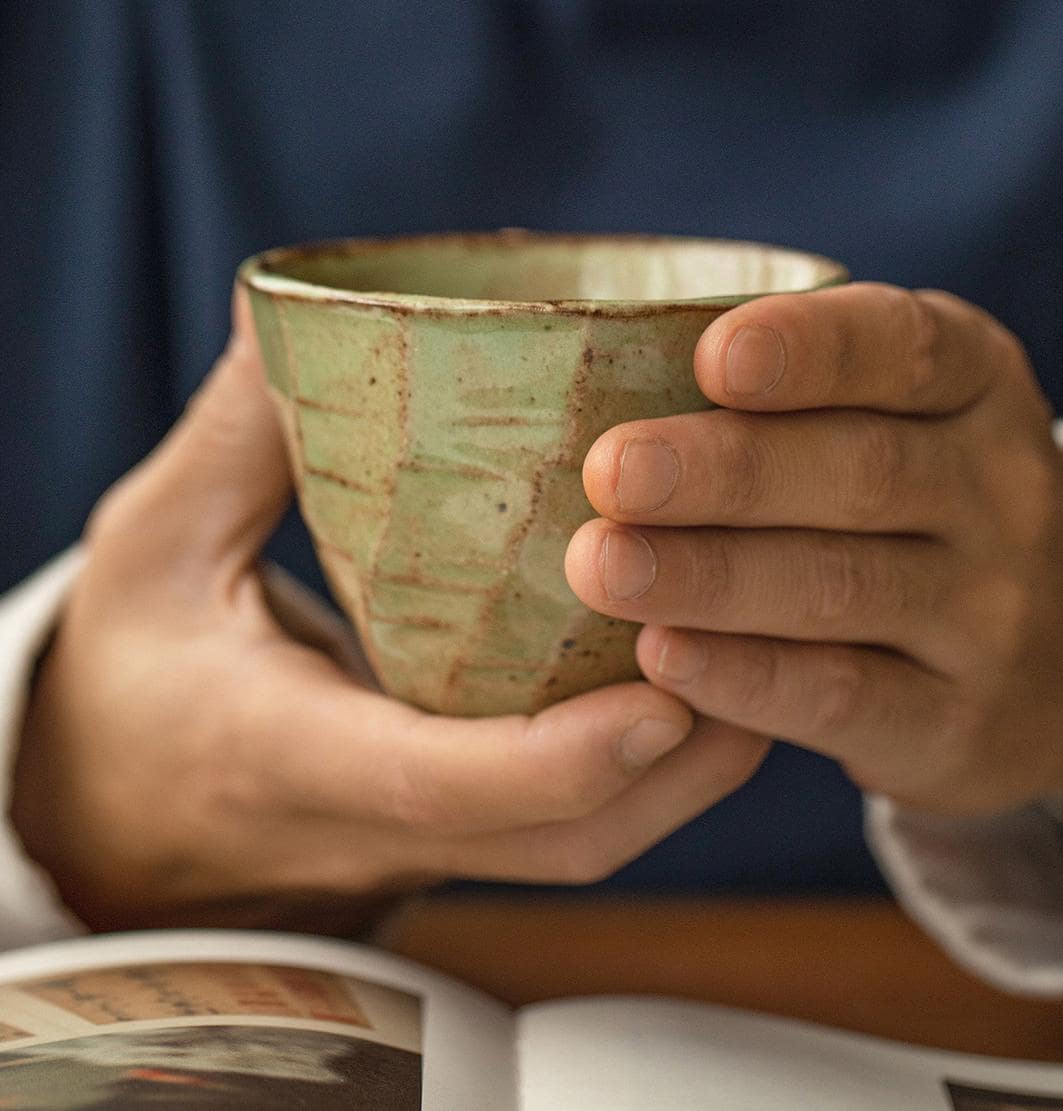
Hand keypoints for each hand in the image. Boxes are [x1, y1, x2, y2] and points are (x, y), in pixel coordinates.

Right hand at [12, 291, 767, 933]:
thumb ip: (234, 437)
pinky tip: (698, 675)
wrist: (114, 808)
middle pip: (565, 837)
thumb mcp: (153, 548)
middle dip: (685, 758)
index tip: (670, 687)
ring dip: (693, 766)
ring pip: (587, 844)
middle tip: (769, 632)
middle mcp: (375, 822)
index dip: (567, 754)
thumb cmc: (126, 677)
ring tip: (769, 646)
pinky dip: (654, 768)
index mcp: (285, 754)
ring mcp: (424, 844)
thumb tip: (288, 315)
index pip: (443, 784)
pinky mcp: (449, 837)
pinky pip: (571, 827)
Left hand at [566, 283, 1062, 814]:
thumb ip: (798, 396)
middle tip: (612, 473)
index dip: (809, 350)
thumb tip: (601, 372)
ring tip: (603, 568)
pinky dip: (747, 678)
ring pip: (841, 586)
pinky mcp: (960, 723)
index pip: (902, 349)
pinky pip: (842, 696)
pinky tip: (663, 657)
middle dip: (727, 472)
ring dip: (711, 577)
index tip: (712, 357)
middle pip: (860, 472)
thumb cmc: (926, 509)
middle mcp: (1000, 494)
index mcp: (974, 388)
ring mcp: (991, 616)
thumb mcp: (905, 423)